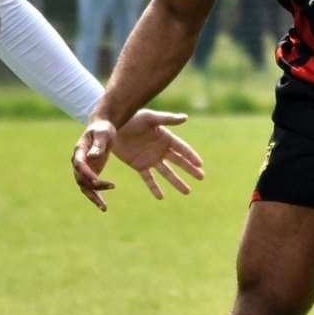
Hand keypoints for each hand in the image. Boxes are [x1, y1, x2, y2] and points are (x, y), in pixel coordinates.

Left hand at [71, 110, 203, 210]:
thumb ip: (167, 119)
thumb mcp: (150, 118)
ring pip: (166, 173)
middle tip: (201, 177)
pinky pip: (148, 179)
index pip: (181, 149)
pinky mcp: (139, 165)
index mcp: (165, 137)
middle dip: (189, 170)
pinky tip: (161, 197)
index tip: (200, 165)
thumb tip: (185, 117)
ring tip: (187, 191)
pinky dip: (154, 188)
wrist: (112, 127)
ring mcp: (150, 158)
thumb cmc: (132, 118)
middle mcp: (160, 149)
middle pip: (178, 162)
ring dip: (176, 182)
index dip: (191, 156)